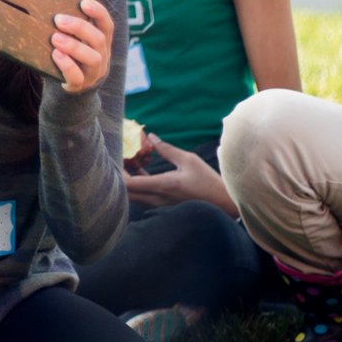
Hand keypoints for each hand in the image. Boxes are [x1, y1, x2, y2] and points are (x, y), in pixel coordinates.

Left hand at [51, 0, 112, 92]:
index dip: (99, 12)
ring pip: (93, 58)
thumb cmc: (68, 55)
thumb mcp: (72, 39)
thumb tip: (47, 6)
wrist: (66, 86)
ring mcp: (93, 73)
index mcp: (101, 41)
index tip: (84, 3)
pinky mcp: (80, 86)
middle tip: (58, 20)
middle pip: (99, 39)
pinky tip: (55, 55)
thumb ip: (68, 27)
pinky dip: (67, 65)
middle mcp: (102, 56)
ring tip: (54, 38)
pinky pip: (77, 77)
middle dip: (79, 27)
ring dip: (73, 46)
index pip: (107, 25)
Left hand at [122, 133, 238, 215]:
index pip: (129, 184)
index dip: (119, 172)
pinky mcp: (161, 205)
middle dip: (120, 175)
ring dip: (129, 178)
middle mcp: (156, 198)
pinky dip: (138, 182)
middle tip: (122, 158)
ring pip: (133, 194)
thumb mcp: (189, 160)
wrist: (222, 204)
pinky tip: (141, 167)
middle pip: (126, 191)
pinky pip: (142, 195)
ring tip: (132, 160)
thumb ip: (167, 149)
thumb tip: (151, 137)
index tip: (119, 157)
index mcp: (162, 186)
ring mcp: (158, 204)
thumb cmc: (207, 181)